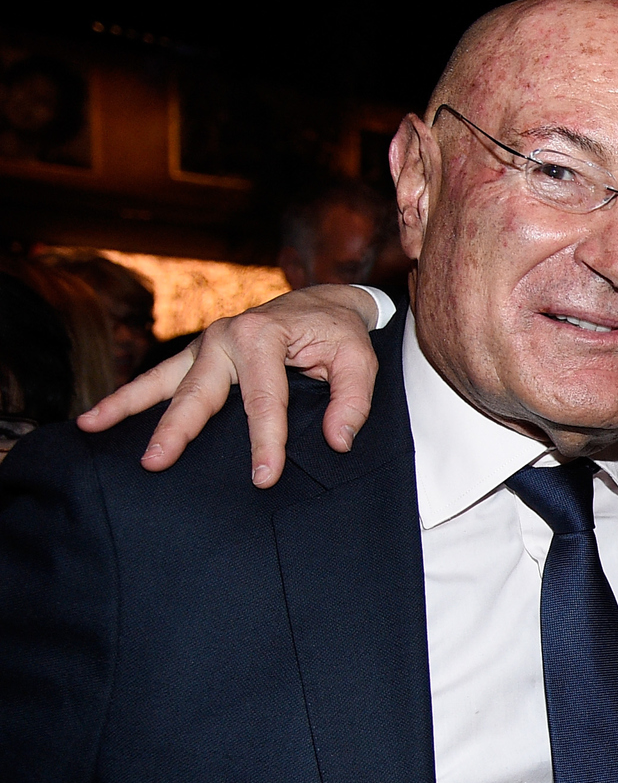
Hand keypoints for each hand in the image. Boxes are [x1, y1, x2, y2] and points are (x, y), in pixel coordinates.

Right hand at [76, 284, 384, 488]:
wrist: (323, 305)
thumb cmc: (340, 335)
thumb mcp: (360, 360)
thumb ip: (353, 401)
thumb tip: (337, 441)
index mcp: (264, 335)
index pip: (264, 399)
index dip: (266, 441)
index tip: (264, 478)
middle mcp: (226, 336)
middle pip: (199, 391)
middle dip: (178, 429)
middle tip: (157, 462)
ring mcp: (206, 345)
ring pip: (164, 381)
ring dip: (127, 406)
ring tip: (92, 427)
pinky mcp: (198, 356)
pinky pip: (160, 378)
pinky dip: (130, 397)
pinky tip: (98, 418)